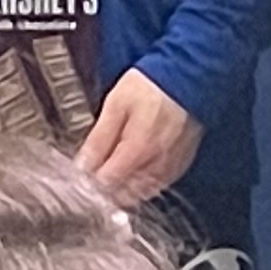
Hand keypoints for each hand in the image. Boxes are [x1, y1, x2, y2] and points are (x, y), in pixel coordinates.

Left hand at [78, 71, 204, 206]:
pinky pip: (159, 185)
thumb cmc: (152, 85)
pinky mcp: (181, 163)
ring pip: (142, 193)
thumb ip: (99, 139)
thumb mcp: (116, 105)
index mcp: (138, 149)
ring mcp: (171, 165)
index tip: (83, 173)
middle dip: (106, 189)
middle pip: (125, 194)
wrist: (187, 75)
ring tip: (113, 172)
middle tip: (95, 174)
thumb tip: (83, 165)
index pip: (108, 182)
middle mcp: (157, 163)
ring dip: (125, 189)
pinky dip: (144, 184)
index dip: (91, 182)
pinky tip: (135, 172)